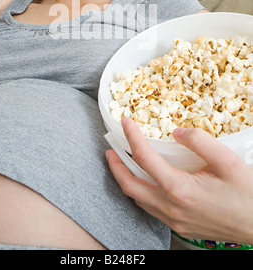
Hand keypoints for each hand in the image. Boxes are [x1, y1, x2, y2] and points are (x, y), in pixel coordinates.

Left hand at [106, 117, 252, 244]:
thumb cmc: (247, 195)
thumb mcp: (227, 161)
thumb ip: (199, 141)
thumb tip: (176, 132)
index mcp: (180, 189)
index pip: (145, 159)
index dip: (131, 137)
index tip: (125, 122)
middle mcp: (171, 207)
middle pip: (130, 187)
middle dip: (115, 167)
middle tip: (109, 150)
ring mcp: (174, 220)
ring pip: (139, 201)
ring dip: (126, 181)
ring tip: (122, 164)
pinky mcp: (180, 226)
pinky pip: (151, 209)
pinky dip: (141, 193)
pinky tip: (146, 182)